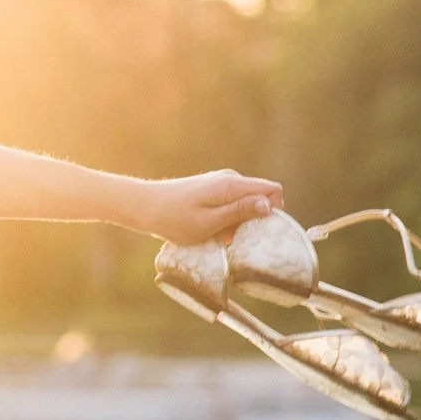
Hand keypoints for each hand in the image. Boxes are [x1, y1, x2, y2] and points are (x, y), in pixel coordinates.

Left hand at [127, 170, 284, 245]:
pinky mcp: (212, 190)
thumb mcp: (209, 222)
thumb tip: (268, 205)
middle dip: (257, 220)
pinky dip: (229, 220)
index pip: (273, 190)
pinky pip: (232, 205)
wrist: (144, 207)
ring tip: (222, 239)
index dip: (276, 211)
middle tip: (239, 240)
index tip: (263, 232)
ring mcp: (220, 183)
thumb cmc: (174, 218)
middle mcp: (230, 180)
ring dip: (241, 223)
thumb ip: (239, 212)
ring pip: (246, 203)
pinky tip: (214, 233)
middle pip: (261, 197)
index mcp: (232, 185)